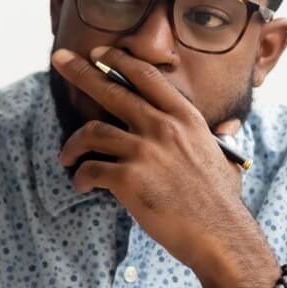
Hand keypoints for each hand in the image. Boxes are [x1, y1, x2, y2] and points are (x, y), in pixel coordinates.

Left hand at [51, 45, 278, 287]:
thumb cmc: (222, 202)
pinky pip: (90, 170)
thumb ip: (215, 137)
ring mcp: (144, 151)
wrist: (221, 235)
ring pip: (91, 132)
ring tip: (66, 157)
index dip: (118, 59)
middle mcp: (162, 127)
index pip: (145, 75)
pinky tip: (81, 186)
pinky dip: (80, 177)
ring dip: (72, 145)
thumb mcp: (222, 156)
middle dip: (80, 72)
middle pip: (110, 90)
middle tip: (59, 60)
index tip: (98, 52)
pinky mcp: (128, 179)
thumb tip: (227, 127)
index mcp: (185, 117)